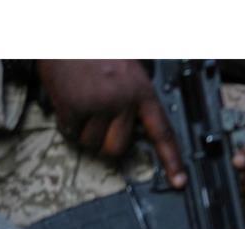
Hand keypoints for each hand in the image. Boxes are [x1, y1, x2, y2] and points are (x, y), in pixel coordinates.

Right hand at [35, 60, 185, 187]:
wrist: (71, 30)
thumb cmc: (99, 51)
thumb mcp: (129, 72)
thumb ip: (135, 101)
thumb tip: (133, 132)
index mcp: (143, 92)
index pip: (163, 132)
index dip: (171, 160)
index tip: (178, 182)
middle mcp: (124, 101)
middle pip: (118, 148)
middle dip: (105, 143)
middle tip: (99, 125)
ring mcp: (98, 104)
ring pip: (91, 142)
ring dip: (84, 131)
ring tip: (82, 103)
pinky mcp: (73, 105)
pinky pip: (70, 131)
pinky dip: (66, 122)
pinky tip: (68, 101)